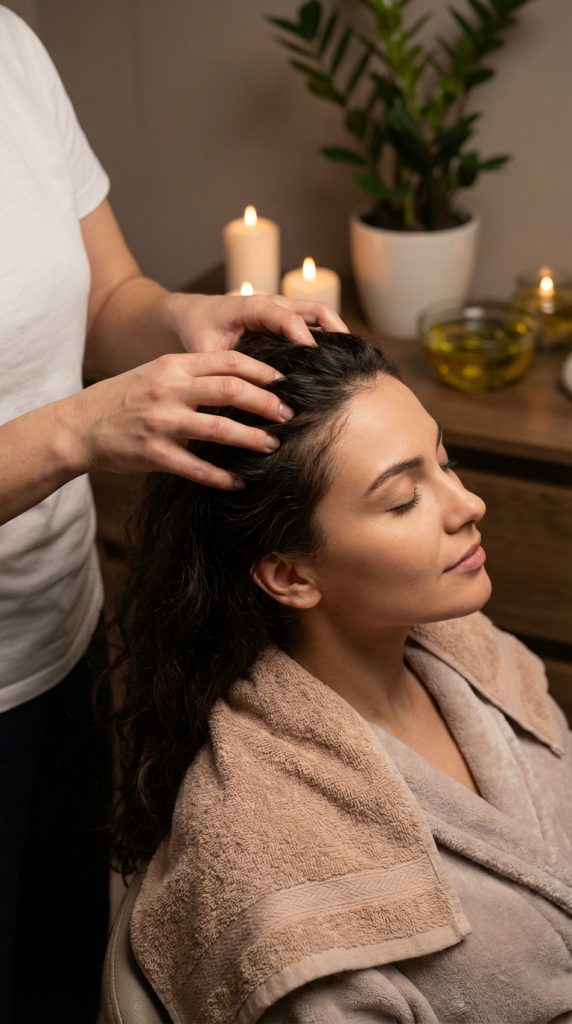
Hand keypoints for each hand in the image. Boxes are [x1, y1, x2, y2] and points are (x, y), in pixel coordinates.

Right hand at [58, 349, 294, 488]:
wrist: (78, 426)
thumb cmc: (122, 399)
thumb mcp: (155, 374)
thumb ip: (192, 373)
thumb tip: (240, 378)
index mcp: (172, 366)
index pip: (227, 361)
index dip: (260, 370)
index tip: (284, 381)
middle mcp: (168, 390)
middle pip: (230, 391)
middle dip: (266, 403)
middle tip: (287, 415)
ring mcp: (161, 423)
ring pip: (218, 429)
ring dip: (251, 438)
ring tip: (272, 445)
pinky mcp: (153, 454)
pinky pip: (196, 468)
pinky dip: (221, 477)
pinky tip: (238, 481)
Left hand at [160, 292, 348, 352]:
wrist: (194, 314)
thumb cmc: (198, 332)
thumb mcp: (203, 351)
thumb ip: (221, 369)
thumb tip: (239, 399)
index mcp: (251, 307)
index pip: (284, 317)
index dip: (301, 335)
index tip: (314, 356)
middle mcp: (272, 303)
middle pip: (314, 309)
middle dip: (334, 330)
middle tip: (347, 358)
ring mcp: (283, 308)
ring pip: (320, 313)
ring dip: (337, 333)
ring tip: (350, 361)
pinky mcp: (288, 317)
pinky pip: (316, 321)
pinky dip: (330, 336)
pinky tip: (337, 361)